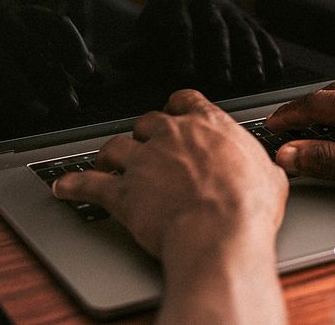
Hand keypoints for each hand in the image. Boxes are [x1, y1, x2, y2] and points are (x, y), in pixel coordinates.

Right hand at [0, 6, 96, 132]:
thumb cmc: (15, 43)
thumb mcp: (43, 41)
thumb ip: (70, 57)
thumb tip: (99, 76)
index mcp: (30, 15)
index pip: (58, 27)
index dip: (75, 49)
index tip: (87, 73)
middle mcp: (4, 20)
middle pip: (36, 51)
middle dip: (56, 80)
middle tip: (72, 105)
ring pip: (5, 66)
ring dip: (24, 92)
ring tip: (41, 112)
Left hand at [54, 90, 288, 322]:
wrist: (219, 233)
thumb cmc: (248, 207)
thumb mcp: (270, 177)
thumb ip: (262, 165)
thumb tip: (270, 168)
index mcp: (208, 126)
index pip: (185, 101)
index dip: (176, 108)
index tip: (173, 114)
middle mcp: (171, 136)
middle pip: (146, 122)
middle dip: (142, 134)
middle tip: (143, 146)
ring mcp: (143, 162)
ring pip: (114, 147)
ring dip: (108, 155)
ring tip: (104, 162)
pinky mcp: (122, 192)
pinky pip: (89, 184)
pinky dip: (74, 184)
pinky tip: (64, 186)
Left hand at [121, 0, 282, 91]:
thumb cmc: (168, 22)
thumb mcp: (150, 29)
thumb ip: (138, 48)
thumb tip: (117, 60)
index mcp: (176, 5)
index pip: (180, 28)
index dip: (183, 51)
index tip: (185, 74)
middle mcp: (205, 4)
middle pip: (215, 29)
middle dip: (220, 56)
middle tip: (223, 81)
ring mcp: (230, 9)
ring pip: (243, 31)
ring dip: (250, 56)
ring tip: (254, 79)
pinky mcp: (249, 19)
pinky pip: (262, 33)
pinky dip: (270, 51)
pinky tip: (275, 70)